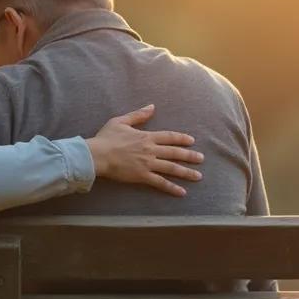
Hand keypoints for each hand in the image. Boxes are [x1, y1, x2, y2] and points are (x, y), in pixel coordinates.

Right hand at [85, 104, 203, 196]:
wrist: (97, 154)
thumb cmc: (106, 138)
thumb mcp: (121, 121)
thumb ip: (138, 115)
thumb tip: (152, 106)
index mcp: (147, 136)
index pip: (170, 137)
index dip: (182, 139)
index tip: (192, 141)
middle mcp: (151, 150)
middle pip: (175, 153)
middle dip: (190, 156)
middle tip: (201, 159)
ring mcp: (148, 164)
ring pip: (172, 168)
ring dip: (186, 172)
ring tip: (198, 176)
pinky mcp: (142, 176)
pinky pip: (160, 182)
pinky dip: (172, 187)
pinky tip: (182, 192)